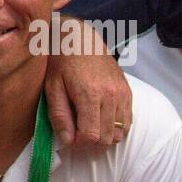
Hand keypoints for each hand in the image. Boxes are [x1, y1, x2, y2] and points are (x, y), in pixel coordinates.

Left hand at [45, 21, 132, 147]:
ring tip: (90, 128)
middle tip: (77, 134)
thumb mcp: (52, 87)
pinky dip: (116, 128)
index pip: (91, 136)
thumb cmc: (62, 61)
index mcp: (90, 94)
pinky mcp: (128, 92)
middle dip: (91, 143)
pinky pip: (128, 122)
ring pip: (120, 133)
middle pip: (107, 138)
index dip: (79, 143)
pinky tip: (101, 120)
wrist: (81, 38)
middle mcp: (111, 96)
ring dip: (105, 137)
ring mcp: (123, 94)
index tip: (69, 138)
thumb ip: (59, 115)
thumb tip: (67, 141)